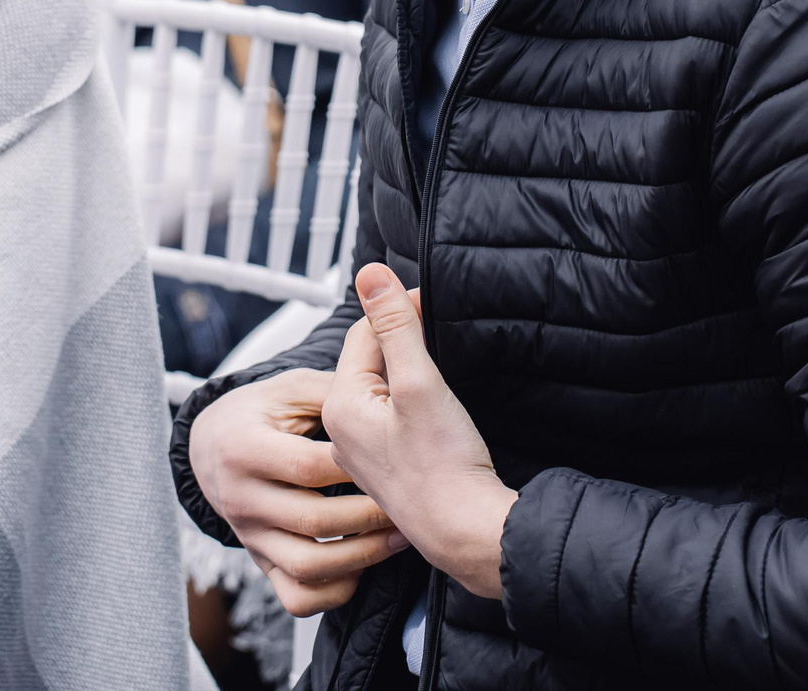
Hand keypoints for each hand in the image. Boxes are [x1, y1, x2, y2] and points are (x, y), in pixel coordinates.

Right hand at [190, 367, 406, 615]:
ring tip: (397, 537)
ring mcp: (249, 537)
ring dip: (361, 557)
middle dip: (369, 515)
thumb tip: (385, 393)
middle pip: (312, 520)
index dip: (355, 465)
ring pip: (307, 566)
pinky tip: (363, 567)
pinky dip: (334, 592)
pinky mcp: (260, 563)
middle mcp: (241, 498)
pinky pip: (297, 597)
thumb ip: (332, 391)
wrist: (211, 446)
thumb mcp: (289, 389)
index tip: (395, 457)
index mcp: (244, 448)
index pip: (307, 466)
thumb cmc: (262, 411)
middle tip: (407, 502)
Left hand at [322, 264, 515, 601]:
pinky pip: (393, 418)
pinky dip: (415, 403)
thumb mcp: (420, 383)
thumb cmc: (444, 465)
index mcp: (341, 405)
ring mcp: (364, 453)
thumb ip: (395, 327)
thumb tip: (370, 274)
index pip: (365, 334)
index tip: (432, 300)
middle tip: (441, 330)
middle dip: (404, 341)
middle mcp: (342, 430)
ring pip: (384, 390)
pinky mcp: (388, 468)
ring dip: (411, 371)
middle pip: (371, 361)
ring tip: (441, 370)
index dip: (400, 310)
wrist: (466, 533)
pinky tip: (438, 410)